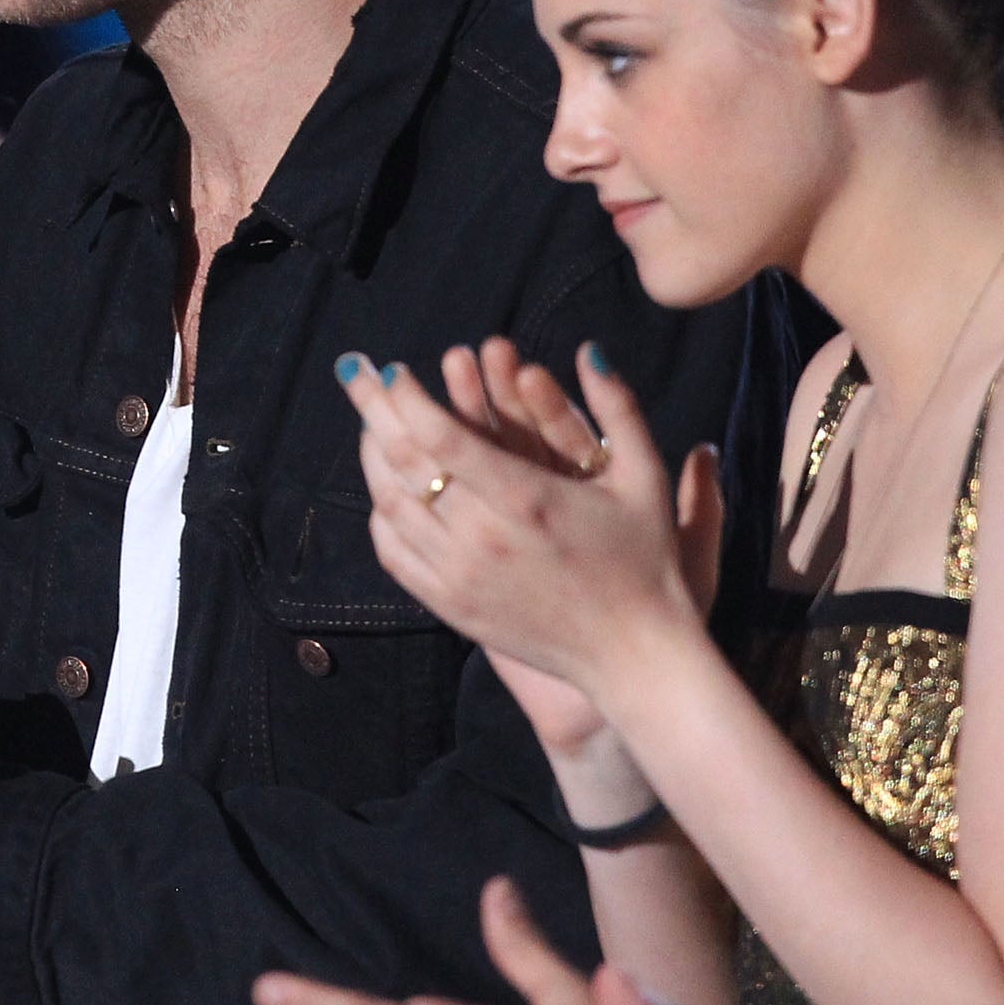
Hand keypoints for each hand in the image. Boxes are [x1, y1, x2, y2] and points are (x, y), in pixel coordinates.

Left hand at [338, 343, 722, 708]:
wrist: (632, 655)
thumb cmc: (646, 561)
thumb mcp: (644, 476)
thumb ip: (617, 407)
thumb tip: (589, 349)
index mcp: (525, 497)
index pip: (440, 434)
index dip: (408, 397)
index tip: (398, 370)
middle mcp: (482, 536)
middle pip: (404, 461)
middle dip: (375, 410)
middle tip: (357, 375)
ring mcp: (461, 575)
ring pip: (390, 505)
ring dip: (373, 458)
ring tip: (370, 425)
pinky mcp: (452, 607)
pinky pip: (396, 554)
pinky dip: (382, 515)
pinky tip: (387, 490)